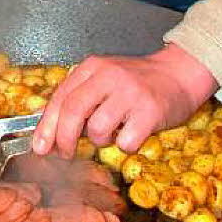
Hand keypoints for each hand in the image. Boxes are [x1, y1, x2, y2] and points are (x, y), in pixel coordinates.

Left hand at [33, 43, 217, 157]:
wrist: (180, 73)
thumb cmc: (139, 82)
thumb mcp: (105, 79)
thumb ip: (81, 98)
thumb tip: (51, 131)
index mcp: (93, 67)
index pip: (60, 97)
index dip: (47, 126)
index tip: (40, 147)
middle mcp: (109, 76)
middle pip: (72, 112)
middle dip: (63, 139)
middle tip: (65, 153)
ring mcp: (130, 93)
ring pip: (97, 130)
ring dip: (101, 140)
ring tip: (114, 132)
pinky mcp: (149, 111)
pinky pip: (125, 142)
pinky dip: (126, 145)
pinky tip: (134, 133)